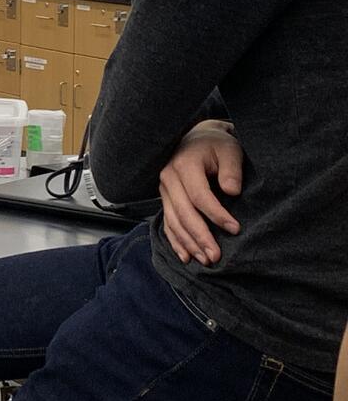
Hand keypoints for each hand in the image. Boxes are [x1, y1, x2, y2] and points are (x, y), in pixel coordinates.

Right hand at [159, 121, 243, 266]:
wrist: (197, 139)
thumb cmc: (217, 146)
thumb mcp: (229, 150)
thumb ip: (231, 169)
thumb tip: (232, 191)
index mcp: (184, 165)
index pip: (199, 196)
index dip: (216, 215)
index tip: (235, 229)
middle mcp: (168, 178)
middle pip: (183, 213)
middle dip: (200, 237)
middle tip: (216, 256)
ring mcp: (164, 190)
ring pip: (173, 221)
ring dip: (189, 243)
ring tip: (206, 261)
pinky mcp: (166, 199)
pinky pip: (167, 223)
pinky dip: (176, 241)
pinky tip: (186, 257)